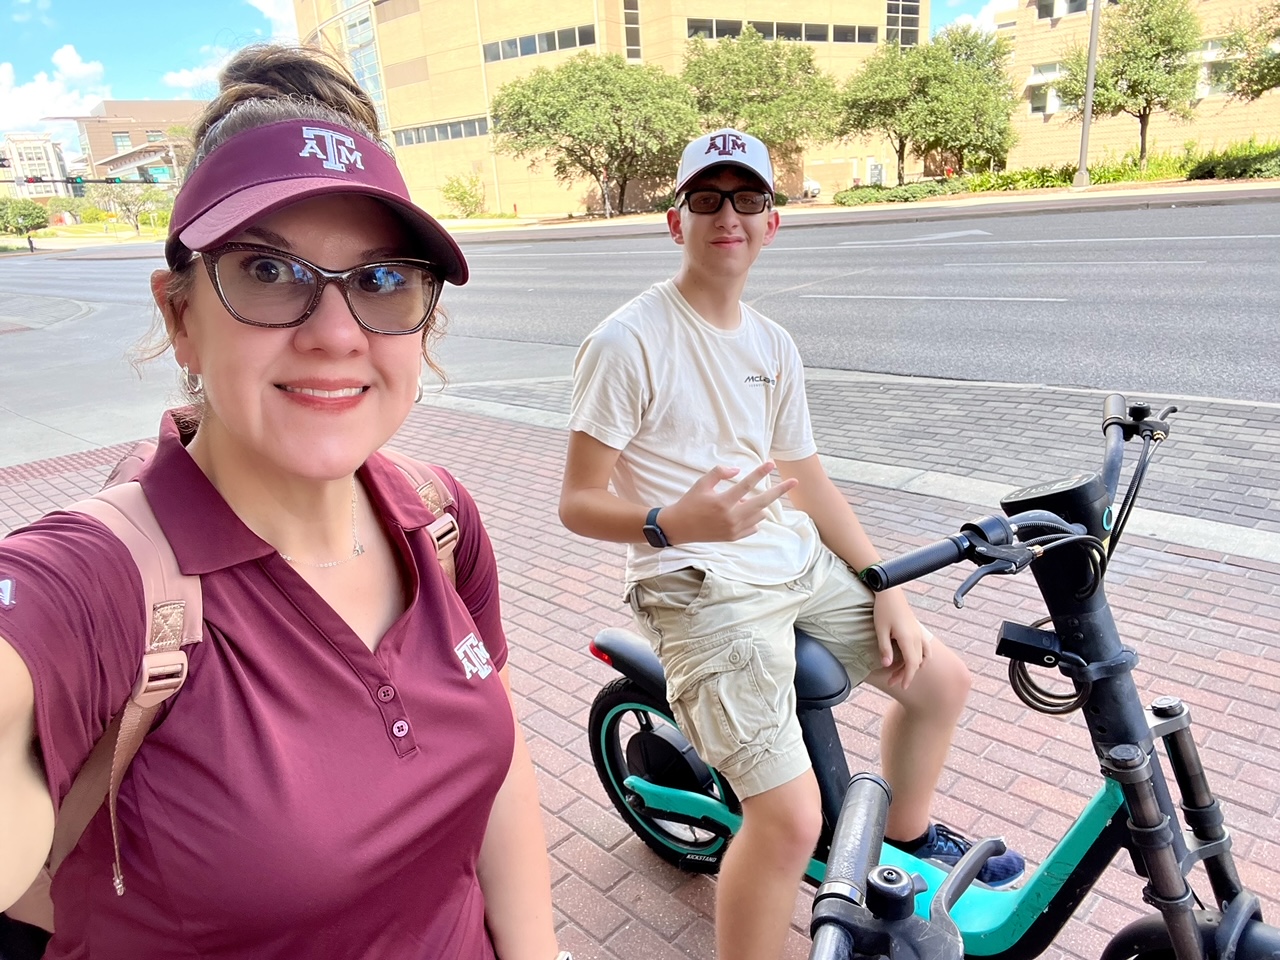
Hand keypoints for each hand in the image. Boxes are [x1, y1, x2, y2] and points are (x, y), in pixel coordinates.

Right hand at [660, 462, 797, 544]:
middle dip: (780, 491)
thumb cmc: (690, 502)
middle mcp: (731, 517)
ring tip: (746, 500)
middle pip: (763, 502)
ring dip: (760, 504)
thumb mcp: (701, 483)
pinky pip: (753, 526)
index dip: (760, 472)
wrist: (679, 528)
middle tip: (794, 481)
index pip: (746, 484)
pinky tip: (744, 512)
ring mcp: (734, 529)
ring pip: (760, 514)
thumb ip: (719, 473)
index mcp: (723, 502)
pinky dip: (753, 518)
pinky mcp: (734, 537)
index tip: (771, 463)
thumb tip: (738, 470)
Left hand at [872, 587, 932, 689]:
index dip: (907, 677)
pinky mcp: (917, 630)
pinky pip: (925, 648)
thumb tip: (887, 665)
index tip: (903, 686)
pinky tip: (915, 661)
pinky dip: (922, 657)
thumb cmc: (884, 610)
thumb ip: (885, 649)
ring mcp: (919, 633)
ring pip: (921, 656)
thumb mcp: (881, 630)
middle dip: (906, 674)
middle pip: (916, 662)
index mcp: (908, 639)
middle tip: (893, 682)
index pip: (911, 664)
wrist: (891, 592)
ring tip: (898, 673)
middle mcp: (917, 637)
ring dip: (912, 667)